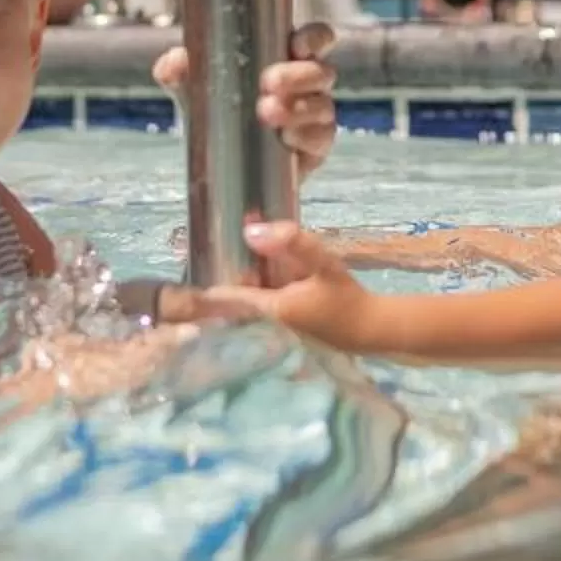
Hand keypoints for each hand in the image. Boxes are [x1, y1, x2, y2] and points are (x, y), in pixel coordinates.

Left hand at [152, 22, 337, 181]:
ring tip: (266, 113)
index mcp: (286, 57)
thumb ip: (179, 68)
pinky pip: (320, 139)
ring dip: (298, 108)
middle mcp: (307, 84)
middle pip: (321, 72)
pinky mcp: (314, 148)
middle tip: (268, 82)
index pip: (315, 39)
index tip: (296, 45)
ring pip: (322, 106)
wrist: (218, 158)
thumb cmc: (215, 106)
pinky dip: (305, 137)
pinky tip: (285, 139)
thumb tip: (176, 62)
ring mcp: (314, 116)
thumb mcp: (191, 84)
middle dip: (298, 75)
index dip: (313, 38)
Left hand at [176, 222, 378, 348]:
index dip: (204, 285)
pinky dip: (257, 289)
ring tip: (237, 253)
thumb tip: (251, 230)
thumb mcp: (324, 264)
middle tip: (213, 249)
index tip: (188, 266)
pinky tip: (262, 269)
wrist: (372, 330)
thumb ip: (293, 243)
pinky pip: (260, 306)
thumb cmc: (347, 299)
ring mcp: (273, 330)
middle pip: (231, 301)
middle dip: (224, 277)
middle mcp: (265, 325)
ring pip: (246, 303)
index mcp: (270, 311)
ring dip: (242, 281)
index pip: (225, 297)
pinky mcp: (283, 330)